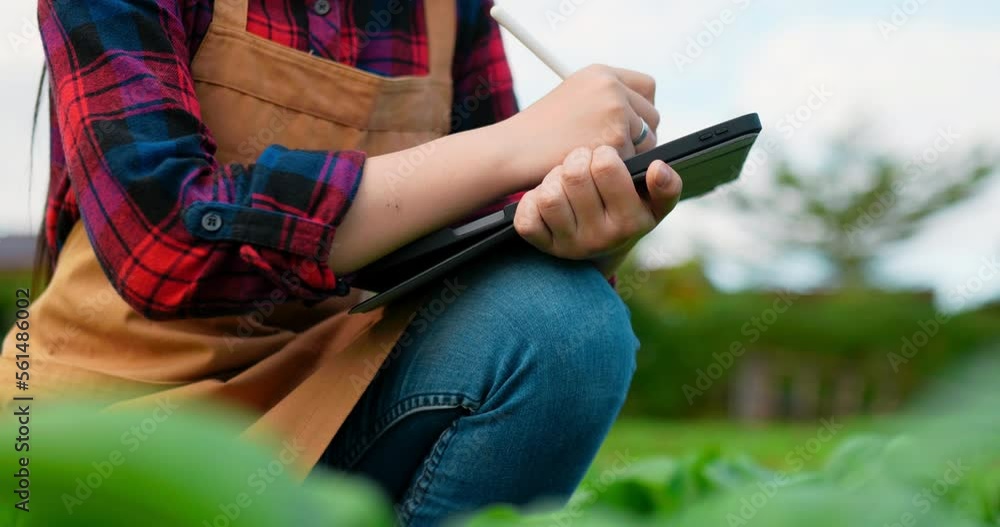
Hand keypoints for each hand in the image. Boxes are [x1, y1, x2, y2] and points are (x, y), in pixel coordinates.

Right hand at [501, 64, 659, 187]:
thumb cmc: (537, 132)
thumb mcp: (572, 99)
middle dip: (639, 137)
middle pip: (651, 117)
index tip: (630, 126)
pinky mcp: (616, 140)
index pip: (647, 87)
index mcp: (601, 73)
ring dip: (629, 155)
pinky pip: (633, 163)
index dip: (641, 110)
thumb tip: (640, 119)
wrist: (513, 150)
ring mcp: (615, 112)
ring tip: (595, 160)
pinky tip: (592, 169)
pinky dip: (616, 172)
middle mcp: (611, 87)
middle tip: (613, 152)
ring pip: (647, 143)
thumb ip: (606, 101)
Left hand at [514, 146, 681, 271]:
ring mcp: (571, 246)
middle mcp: (602, 238)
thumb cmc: (628, 212)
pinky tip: (545, 201)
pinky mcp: (545, 248)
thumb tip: (658, 168)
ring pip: (550, 194)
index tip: (606, 159)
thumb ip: (667, 186)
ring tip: (565, 181)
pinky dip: (531, 201)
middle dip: (576, 161)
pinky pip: (527, 217)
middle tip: (582, 166)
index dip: (602, 154)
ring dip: (553, 179)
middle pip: (574, 175)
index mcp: (632, 222)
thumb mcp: (654, 204)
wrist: (602, 252)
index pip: (606, 166)